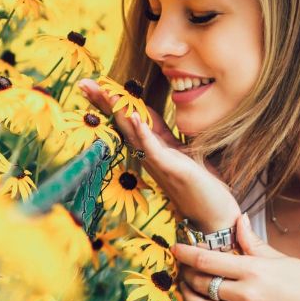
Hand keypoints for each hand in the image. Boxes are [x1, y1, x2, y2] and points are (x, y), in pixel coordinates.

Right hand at [76, 78, 237, 226]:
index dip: (113, 100)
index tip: (94, 83)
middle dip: (104, 102)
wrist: (215, 216)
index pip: (130, 118)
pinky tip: (136, 118)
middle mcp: (150, 155)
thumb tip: (153, 121)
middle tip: (84, 84)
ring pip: (133, 132)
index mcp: (154, 147)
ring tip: (105, 91)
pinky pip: (154, 149)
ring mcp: (159, 162)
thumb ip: (169, 137)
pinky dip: (144, 133)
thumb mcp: (185, 153)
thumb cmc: (203, 187)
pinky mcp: (172, 169)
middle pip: (123, 122)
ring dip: (119, 111)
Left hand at [171, 211, 299, 300]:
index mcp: (254, 270)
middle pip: (201, 284)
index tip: (176, 248)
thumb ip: (254, 243)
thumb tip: (238, 221)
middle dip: (186, 276)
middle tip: (183, 271)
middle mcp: (247, 295)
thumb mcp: (283, 258)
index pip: (207, 259)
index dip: (186, 253)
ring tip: (188, 293)